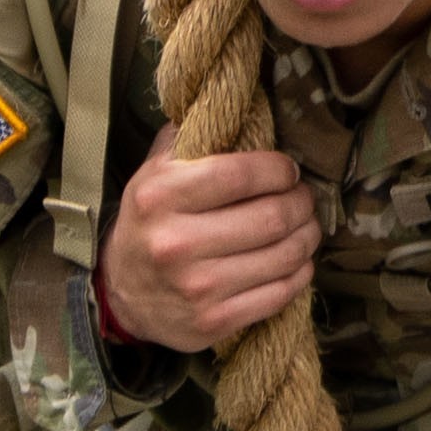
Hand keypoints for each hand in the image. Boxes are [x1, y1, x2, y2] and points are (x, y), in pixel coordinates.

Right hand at [99, 149, 313, 353]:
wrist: (122, 292)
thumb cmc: (150, 222)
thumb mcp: (154, 173)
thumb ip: (191, 140)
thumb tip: (237, 109)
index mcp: (160, 197)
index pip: (242, 174)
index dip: (279, 170)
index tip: (287, 170)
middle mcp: (176, 243)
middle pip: (272, 217)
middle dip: (301, 203)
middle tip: (303, 198)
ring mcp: (197, 287)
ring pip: (284, 255)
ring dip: (308, 236)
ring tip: (306, 226)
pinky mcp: (214, 321)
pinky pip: (281, 293)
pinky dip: (300, 273)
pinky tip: (297, 260)